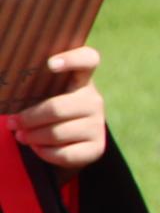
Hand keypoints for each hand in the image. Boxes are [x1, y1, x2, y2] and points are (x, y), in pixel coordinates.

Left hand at [10, 46, 104, 170]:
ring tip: (23, 136)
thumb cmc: (47, 114)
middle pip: (57, 108)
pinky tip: (38, 148)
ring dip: (32, 137)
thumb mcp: (43, 97)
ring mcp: (98, 124)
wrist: (68, 143)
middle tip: (13, 123)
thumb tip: (9, 105)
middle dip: (29, 119)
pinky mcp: (97, 148)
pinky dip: (44, 153)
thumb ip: (31, 92)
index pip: (88, 60)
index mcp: (81, 80)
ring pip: (57, 133)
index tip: (50, 64)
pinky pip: (63, 153)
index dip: (72, 59)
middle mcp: (94, 100)